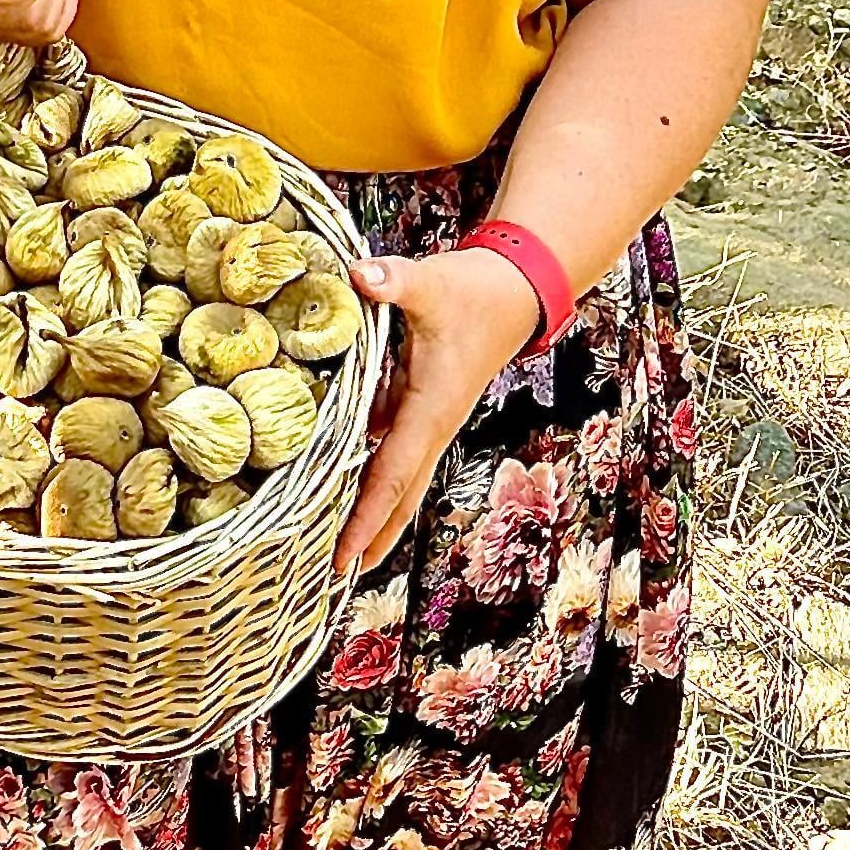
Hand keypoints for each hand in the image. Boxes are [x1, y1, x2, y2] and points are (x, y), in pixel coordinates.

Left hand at [334, 246, 544, 571]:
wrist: (513, 290)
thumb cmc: (473, 291)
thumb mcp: (430, 284)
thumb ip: (394, 281)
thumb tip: (360, 275)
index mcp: (428, 412)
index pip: (391, 478)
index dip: (365, 521)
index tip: (344, 559)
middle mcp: (430, 426)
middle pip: (398, 497)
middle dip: (371, 537)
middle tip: (336, 575)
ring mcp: (428, 419)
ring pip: (398, 477)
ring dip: (373, 510)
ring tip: (338, 543)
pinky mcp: (422, 404)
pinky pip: (392, 448)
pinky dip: (370, 469)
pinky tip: (342, 474)